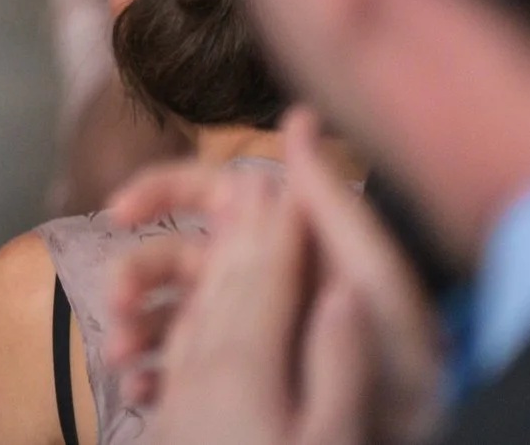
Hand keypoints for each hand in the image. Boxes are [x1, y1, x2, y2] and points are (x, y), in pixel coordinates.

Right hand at [104, 111, 441, 444]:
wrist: (412, 430)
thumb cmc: (405, 351)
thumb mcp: (371, 271)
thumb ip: (327, 197)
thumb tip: (299, 115)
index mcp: (278, 237)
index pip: (204, 193)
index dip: (156, 193)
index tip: (117, 214)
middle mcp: (253, 276)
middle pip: (171, 255)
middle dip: (134, 273)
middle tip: (117, 305)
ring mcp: (242, 325)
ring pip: (168, 311)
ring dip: (135, 327)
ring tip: (121, 359)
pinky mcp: (238, 374)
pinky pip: (180, 368)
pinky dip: (153, 376)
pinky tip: (143, 391)